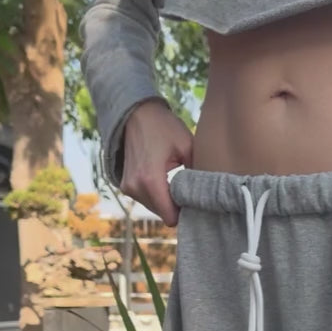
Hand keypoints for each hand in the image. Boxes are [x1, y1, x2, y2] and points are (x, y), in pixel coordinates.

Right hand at [121, 99, 193, 225]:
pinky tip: (162, 179)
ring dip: (165, 200)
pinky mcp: (125, 186)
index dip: (185, 212)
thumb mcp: (187, 147)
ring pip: (155, 208)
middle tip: (186, 187)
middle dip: (176, 205)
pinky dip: (156, 194)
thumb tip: (207, 197)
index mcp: (150, 180)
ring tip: (173, 179)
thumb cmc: (164, 127)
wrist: (136, 113)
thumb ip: (196, 176)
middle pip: (163, 214)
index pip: (170, 217)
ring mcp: (128, 188)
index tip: (194, 201)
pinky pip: (146, 200)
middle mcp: (135, 188)